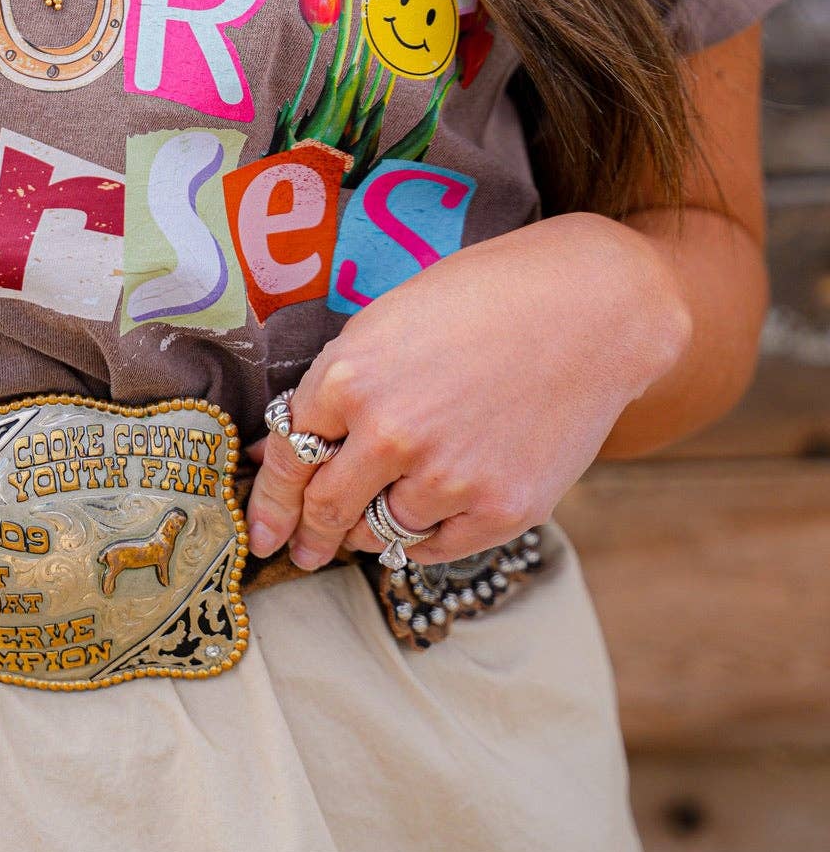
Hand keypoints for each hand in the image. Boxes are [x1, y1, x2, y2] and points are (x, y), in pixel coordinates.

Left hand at [246, 213, 690, 569]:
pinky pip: (435, 548)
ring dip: (368, 533)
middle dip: (307, 535)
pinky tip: (425, 520)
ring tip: (370, 525)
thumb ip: (331, 390)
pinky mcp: (501, 510)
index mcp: (350, 378)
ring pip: (380, 533)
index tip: (260, 532)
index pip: (289, 458)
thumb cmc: (482, 301)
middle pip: (326, 507)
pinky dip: (422, 539)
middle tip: (301, 550)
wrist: (590, 310)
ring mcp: (447, 478)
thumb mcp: (387, 324)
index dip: (268, 500)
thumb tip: (270, 452)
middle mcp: (390, 435)